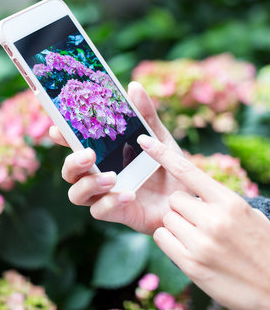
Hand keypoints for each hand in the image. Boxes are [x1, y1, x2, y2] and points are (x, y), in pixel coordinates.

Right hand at [50, 81, 187, 233]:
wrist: (190, 200)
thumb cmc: (169, 168)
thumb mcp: (159, 138)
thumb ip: (146, 115)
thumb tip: (133, 87)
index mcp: (103, 155)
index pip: (74, 145)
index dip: (62, 137)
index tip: (57, 129)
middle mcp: (98, 175)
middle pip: (69, 171)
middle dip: (73, 162)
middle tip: (89, 154)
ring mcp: (104, 196)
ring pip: (76, 194)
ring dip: (88, 184)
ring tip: (111, 177)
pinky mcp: (116, 214)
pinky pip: (99, 212)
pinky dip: (110, 203)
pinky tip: (128, 194)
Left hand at [140, 135, 269, 309]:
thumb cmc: (262, 249)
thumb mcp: (248, 217)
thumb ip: (220, 201)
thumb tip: (192, 187)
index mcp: (231, 203)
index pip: (188, 170)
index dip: (162, 154)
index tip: (145, 140)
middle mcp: (215, 220)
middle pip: (174, 200)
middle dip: (182, 210)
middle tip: (200, 224)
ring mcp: (202, 243)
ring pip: (167, 219)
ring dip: (177, 227)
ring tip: (201, 241)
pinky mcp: (190, 264)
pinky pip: (162, 239)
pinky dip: (171, 243)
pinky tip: (190, 251)